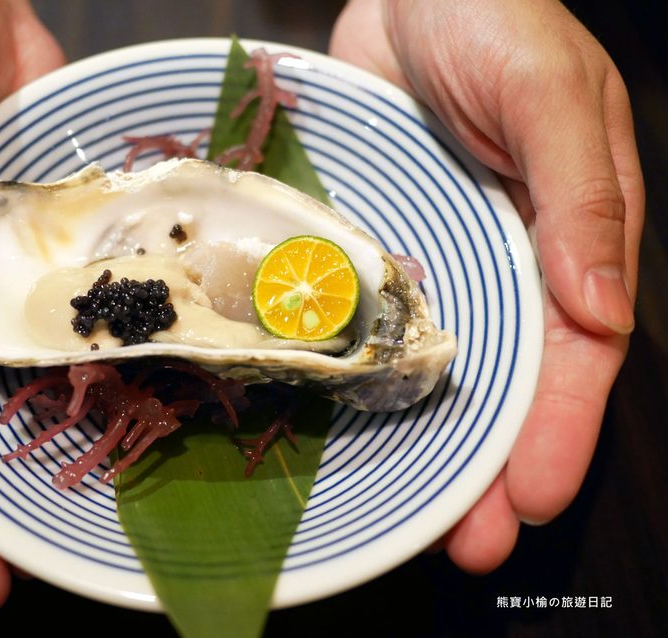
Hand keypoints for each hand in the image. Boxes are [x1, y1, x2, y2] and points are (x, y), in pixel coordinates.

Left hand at [331, 0, 642, 570]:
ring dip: (424, 437)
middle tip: (466, 539)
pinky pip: (368, 313)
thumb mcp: (549, 95)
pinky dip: (359, 366)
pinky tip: (342, 414)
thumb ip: (582, 200)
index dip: (555, 429)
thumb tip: (603, 312)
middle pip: (503, 379)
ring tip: (408, 509)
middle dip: (490, 462)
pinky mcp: (377, 239)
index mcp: (566, 235)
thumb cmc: (493, 15)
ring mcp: (435, 255)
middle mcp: (502, 260)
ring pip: (433, 362)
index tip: (532, 498)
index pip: (574, 354)